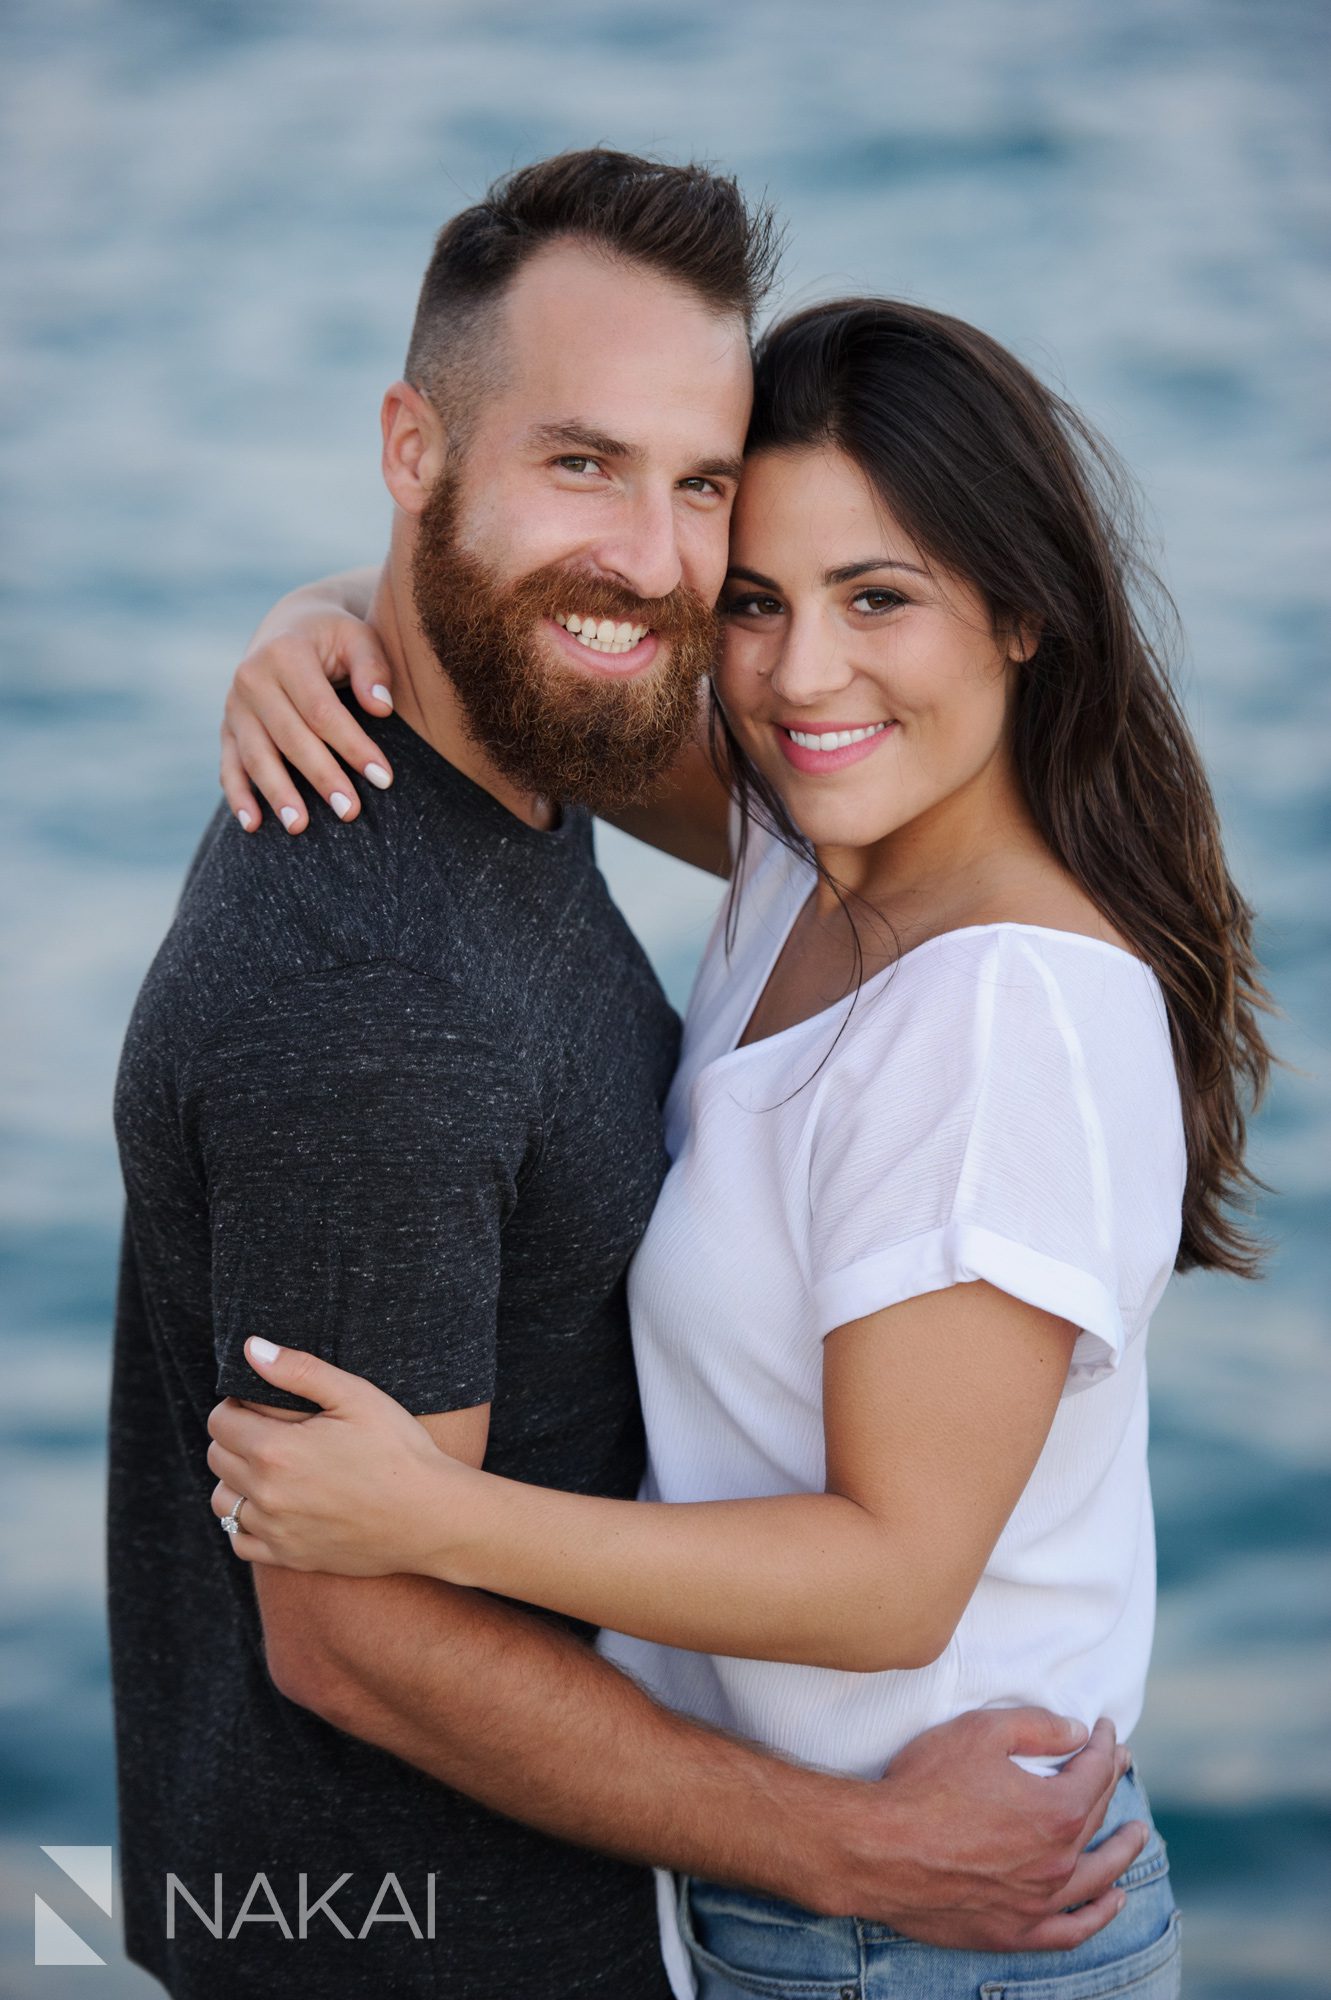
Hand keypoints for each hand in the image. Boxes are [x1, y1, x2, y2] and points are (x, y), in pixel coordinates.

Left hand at [207, 1338, 475, 1574]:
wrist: (432, 1518)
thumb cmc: (400, 1451)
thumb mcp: (357, 1396)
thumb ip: (299, 1370)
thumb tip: (251, 1348)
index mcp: (276, 1450)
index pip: (220, 1422)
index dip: (235, 1405)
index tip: (259, 1404)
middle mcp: (267, 1494)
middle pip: (218, 1459)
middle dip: (235, 1437)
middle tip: (271, 1429)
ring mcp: (276, 1531)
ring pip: (222, 1501)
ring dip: (236, 1480)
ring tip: (271, 1467)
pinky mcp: (290, 1557)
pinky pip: (241, 1541)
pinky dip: (246, 1523)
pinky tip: (275, 1506)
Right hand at [222, 608, 395, 834]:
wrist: (291, 627)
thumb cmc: (336, 638)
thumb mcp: (359, 637)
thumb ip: (372, 668)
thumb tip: (381, 706)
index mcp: (285, 653)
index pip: (322, 710)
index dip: (352, 746)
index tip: (383, 778)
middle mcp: (252, 678)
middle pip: (290, 737)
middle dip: (321, 777)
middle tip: (350, 812)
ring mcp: (235, 705)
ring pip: (255, 756)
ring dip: (277, 794)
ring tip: (300, 828)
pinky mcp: (227, 728)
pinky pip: (229, 765)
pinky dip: (239, 796)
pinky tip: (253, 825)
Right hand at [816, 1709, 1147, 1948]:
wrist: (878, 1849)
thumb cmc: (924, 1785)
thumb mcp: (980, 1733)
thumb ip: (1037, 1727)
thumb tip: (1078, 1731)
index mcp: (1057, 1811)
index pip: (1095, 1771)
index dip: (1104, 1745)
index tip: (1105, 1729)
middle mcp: (1058, 1861)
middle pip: (1097, 1817)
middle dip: (1111, 1782)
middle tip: (1118, 1763)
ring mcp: (1038, 1902)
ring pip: (1097, 1878)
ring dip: (1122, 1853)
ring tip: (1137, 1835)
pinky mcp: (1013, 1931)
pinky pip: (1070, 1930)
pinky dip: (1097, 1916)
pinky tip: (1109, 1902)